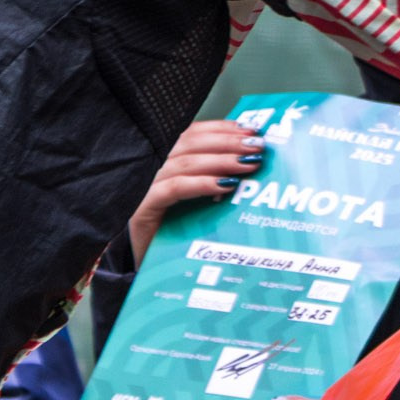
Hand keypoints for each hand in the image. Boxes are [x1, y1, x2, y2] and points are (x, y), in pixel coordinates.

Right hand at [127, 119, 265, 265]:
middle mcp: (155, 172)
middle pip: (189, 144)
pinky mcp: (143, 211)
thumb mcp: (206, 205)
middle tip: (256, 145)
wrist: (153, 270)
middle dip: (227, 142)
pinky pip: (173, 190)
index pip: (192, 135)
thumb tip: (256, 162)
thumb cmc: (184, 236)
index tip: (251, 129)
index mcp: (169, 166)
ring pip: (183, 164)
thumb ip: (222, 181)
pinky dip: (201, 183)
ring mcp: (146, 190)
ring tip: (248, 164)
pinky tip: (225, 185)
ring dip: (220, 160)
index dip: (221, 128)